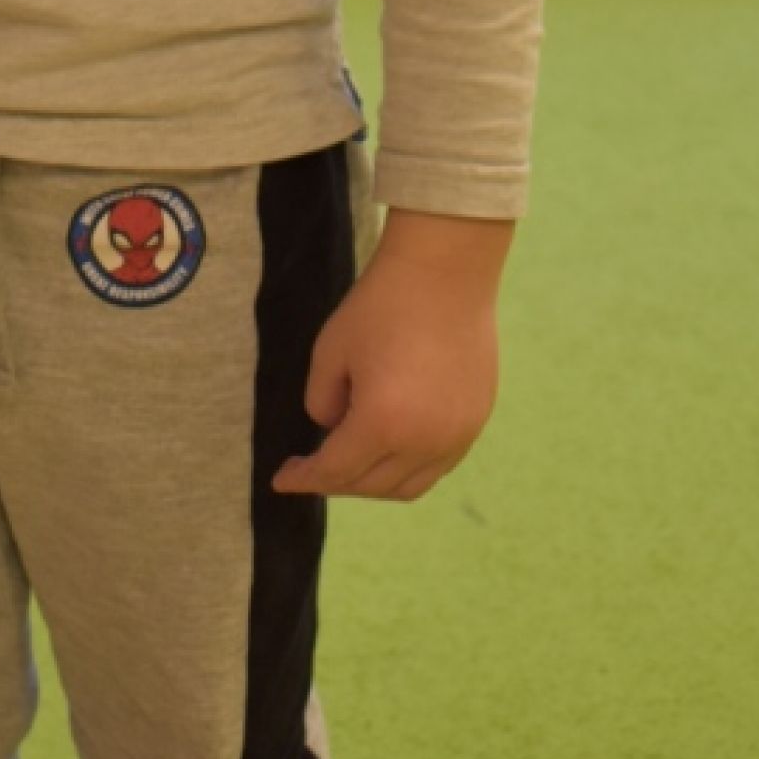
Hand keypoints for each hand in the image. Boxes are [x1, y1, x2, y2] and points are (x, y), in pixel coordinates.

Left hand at [272, 250, 499, 502]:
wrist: (445, 272)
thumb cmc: (381, 304)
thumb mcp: (330, 351)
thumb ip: (321, 401)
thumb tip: (333, 428)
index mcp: (382, 424)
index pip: (336, 471)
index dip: (305, 478)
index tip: (281, 479)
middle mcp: (424, 443)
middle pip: (372, 486)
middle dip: (337, 482)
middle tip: (313, 466)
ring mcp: (456, 436)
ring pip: (409, 486)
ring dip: (375, 483)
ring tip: (352, 463)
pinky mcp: (476, 421)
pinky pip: (438, 465)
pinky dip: (409, 468)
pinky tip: (392, 449)